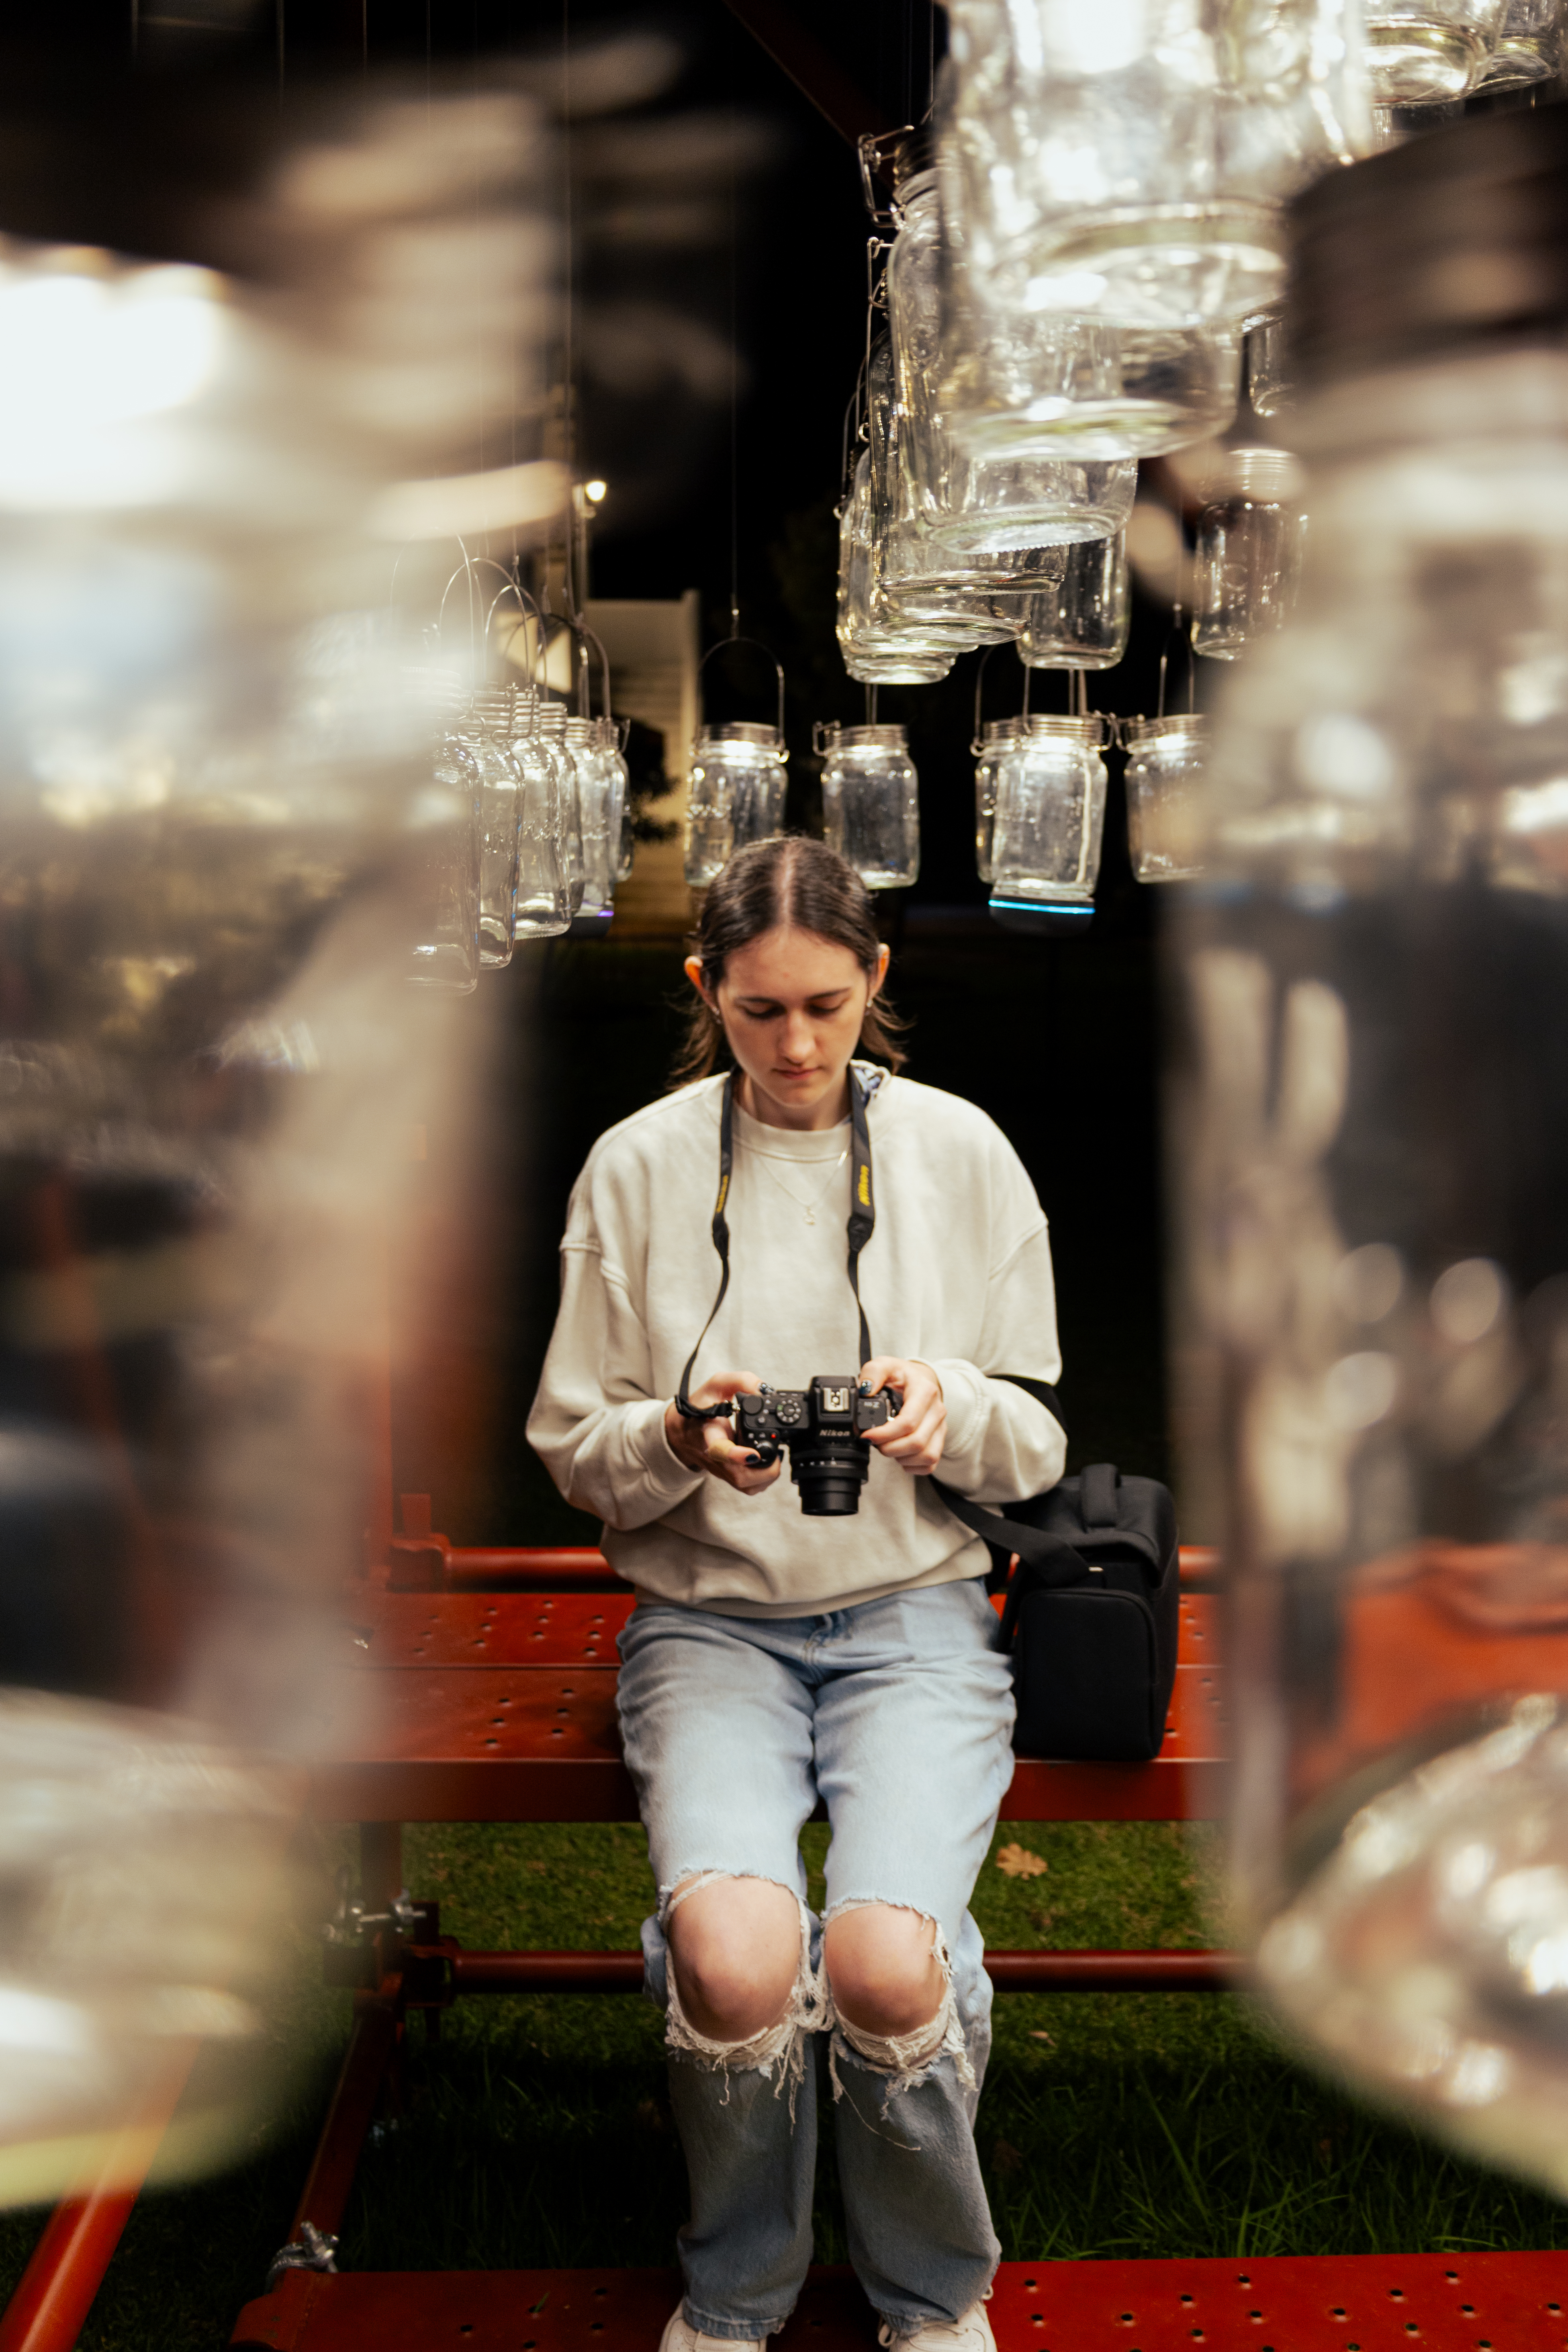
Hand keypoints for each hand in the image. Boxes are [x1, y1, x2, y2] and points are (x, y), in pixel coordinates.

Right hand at [664, 1371, 782, 1495]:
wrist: (683, 1431)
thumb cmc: (699, 1408)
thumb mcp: (716, 1385)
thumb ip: (741, 1381)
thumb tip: (764, 1390)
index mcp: (709, 1434)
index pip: (720, 1449)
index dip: (736, 1455)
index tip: (752, 1454)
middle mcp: (715, 1457)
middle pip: (739, 1477)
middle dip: (765, 1470)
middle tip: (778, 1452)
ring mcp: (722, 1469)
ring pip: (745, 1486)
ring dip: (766, 1476)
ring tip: (775, 1456)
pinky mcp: (728, 1476)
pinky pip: (747, 1487)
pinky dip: (763, 1479)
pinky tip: (768, 1463)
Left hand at [859, 1357, 945, 1476]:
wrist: (923, 1380)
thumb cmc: (903, 1375)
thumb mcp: (885, 1364)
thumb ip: (873, 1372)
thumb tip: (865, 1390)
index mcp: (924, 1391)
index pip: (908, 1422)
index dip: (885, 1434)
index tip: (867, 1435)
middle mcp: (937, 1411)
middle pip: (916, 1443)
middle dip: (889, 1448)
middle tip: (873, 1442)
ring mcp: (940, 1427)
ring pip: (926, 1455)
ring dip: (901, 1458)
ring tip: (887, 1447)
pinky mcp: (940, 1440)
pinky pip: (931, 1463)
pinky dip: (913, 1466)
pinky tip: (900, 1456)